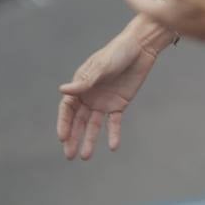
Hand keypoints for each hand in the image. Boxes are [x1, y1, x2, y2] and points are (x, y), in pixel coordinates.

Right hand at [57, 28, 158, 160]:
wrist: (141, 47)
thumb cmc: (118, 52)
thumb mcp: (102, 66)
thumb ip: (85, 81)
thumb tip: (63, 90)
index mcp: (81, 85)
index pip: (68, 108)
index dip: (64, 123)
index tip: (62, 138)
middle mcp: (89, 95)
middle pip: (78, 120)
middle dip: (73, 137)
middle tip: (69, 155)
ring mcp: (104, 101)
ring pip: (94, 125)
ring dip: (90, 140)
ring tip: (86, 156)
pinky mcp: (119, 104)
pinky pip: (114, 122)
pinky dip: (113, 134)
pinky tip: (113, 146)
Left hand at [123, 0, 204, 41]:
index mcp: (170, 15)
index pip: (144, 7)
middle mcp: (179, 27)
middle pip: (157, 16)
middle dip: (148, 5)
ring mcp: (195, 33)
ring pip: (173, 22)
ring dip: (166, 11)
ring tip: (164, 2)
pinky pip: (189, 25)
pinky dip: (183, 16)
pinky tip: (191, 12)